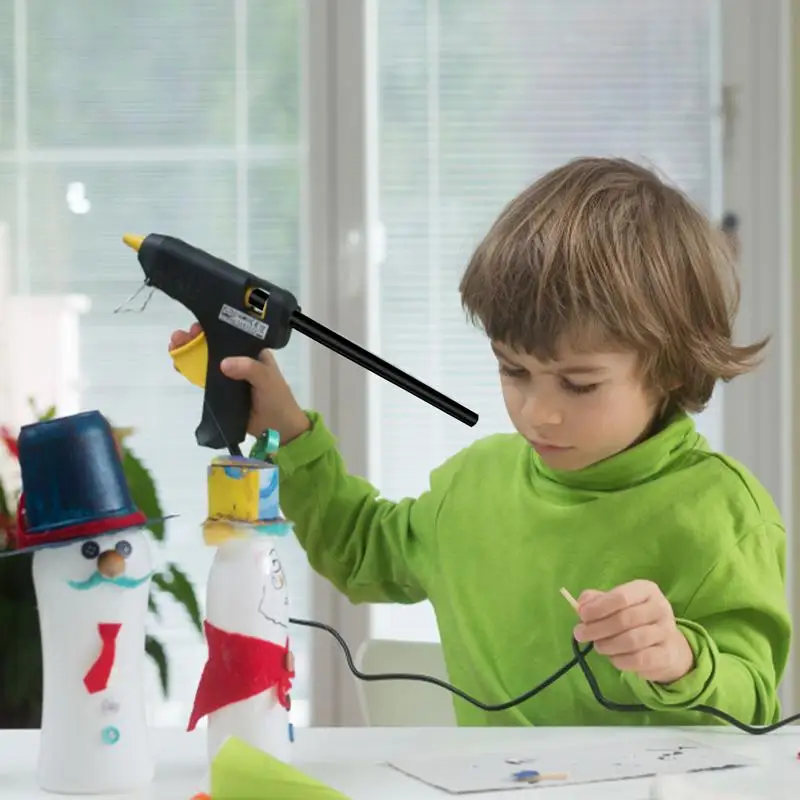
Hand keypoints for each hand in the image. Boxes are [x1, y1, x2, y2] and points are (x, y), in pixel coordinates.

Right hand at [168, 323, 310, 444]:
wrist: (278, 429)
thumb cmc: (277, 399)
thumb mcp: (266, 379)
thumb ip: (248, 369)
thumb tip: (223, 364)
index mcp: (252, 352)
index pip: (229, 335)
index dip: (212, 329)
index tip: (197, 327)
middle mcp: (239, 359)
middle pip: (213, 344)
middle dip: (194, 338)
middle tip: (178, 337)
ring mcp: (229, 375)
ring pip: (205, 359)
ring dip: (188, 351)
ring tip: (173, 347)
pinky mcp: (221, 390)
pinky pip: (203, 377)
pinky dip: (190, 370)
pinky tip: (178, 365)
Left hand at [573, 579, 693, 683]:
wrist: (665, 644)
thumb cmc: (634, 618)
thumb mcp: (615, 603)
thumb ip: (595, 600)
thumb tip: (580, 606)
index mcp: (646, 590)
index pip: (621, 597)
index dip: (598, 607)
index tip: (582, 615)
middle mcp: (660, 608)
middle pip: (624, 619)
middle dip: (597, 628)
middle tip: (580, 634)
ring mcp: (666, 632)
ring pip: (631, 641)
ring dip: (607, 645)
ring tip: (598, 646)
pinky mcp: (667, 655)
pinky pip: (639, 660)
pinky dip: (620, 660)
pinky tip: (613, 658)